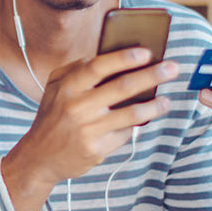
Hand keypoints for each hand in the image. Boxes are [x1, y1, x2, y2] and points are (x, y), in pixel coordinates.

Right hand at [3, 47, 177, 196]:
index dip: (124, 58)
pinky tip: (143, 120)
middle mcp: (77, 107)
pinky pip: (124, 134)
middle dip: (151, 75)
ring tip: (167, 101)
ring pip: (130, 113)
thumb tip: (109, 57)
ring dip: (154, 106)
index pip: (99, 67)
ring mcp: (88, 129)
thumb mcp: (55, 88)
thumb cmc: (53, 117)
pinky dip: (135, 126)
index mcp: (67, 87)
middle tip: (172, 69)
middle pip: (122, 87)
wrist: (39, 158)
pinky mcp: (96, 149)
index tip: (147, 52)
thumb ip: (76, 69)